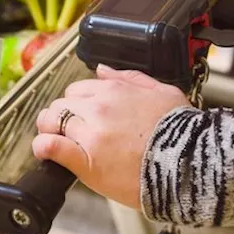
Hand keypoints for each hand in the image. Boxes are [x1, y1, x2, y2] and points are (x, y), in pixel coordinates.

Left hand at [33, 65, 191, 209]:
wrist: (189, 163)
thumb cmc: (180, 132)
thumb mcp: (162, 92)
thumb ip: (130, 78)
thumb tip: (102, 69)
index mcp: (114, 90)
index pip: (78, 89)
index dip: (78, 103)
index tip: (83, 115)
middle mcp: (98, 108)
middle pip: (61, 104)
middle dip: (62, 115)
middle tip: (70, 130)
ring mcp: (90, 133)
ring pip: (51, 121)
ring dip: (50, 129)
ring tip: (57, 140)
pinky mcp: (85, 160)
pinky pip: (51, 146)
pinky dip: (43, 147)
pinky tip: (45, 151)